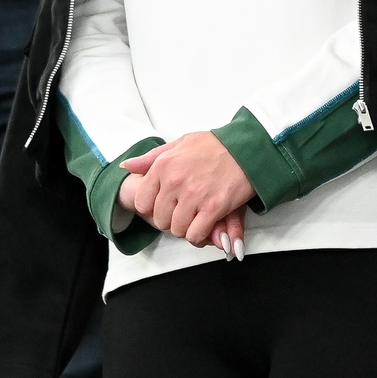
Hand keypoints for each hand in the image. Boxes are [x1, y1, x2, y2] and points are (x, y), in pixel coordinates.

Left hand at [118, 135, 257, 247]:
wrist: (249, 147)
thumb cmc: (217, 145)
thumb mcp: (181, 143)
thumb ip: (152, 157)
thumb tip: (127, 166)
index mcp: (164, 165)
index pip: (142, 202)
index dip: (154, 207)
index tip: (167, 204)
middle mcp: (175, 181)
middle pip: (159, 219)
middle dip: (171, 219)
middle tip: (186, 211)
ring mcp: (194, 195)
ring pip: (177, 229)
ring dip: (186, 228)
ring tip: (197, 217)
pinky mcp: (213, 207)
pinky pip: (195, 234)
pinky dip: (199, 235)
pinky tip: (206, 225)